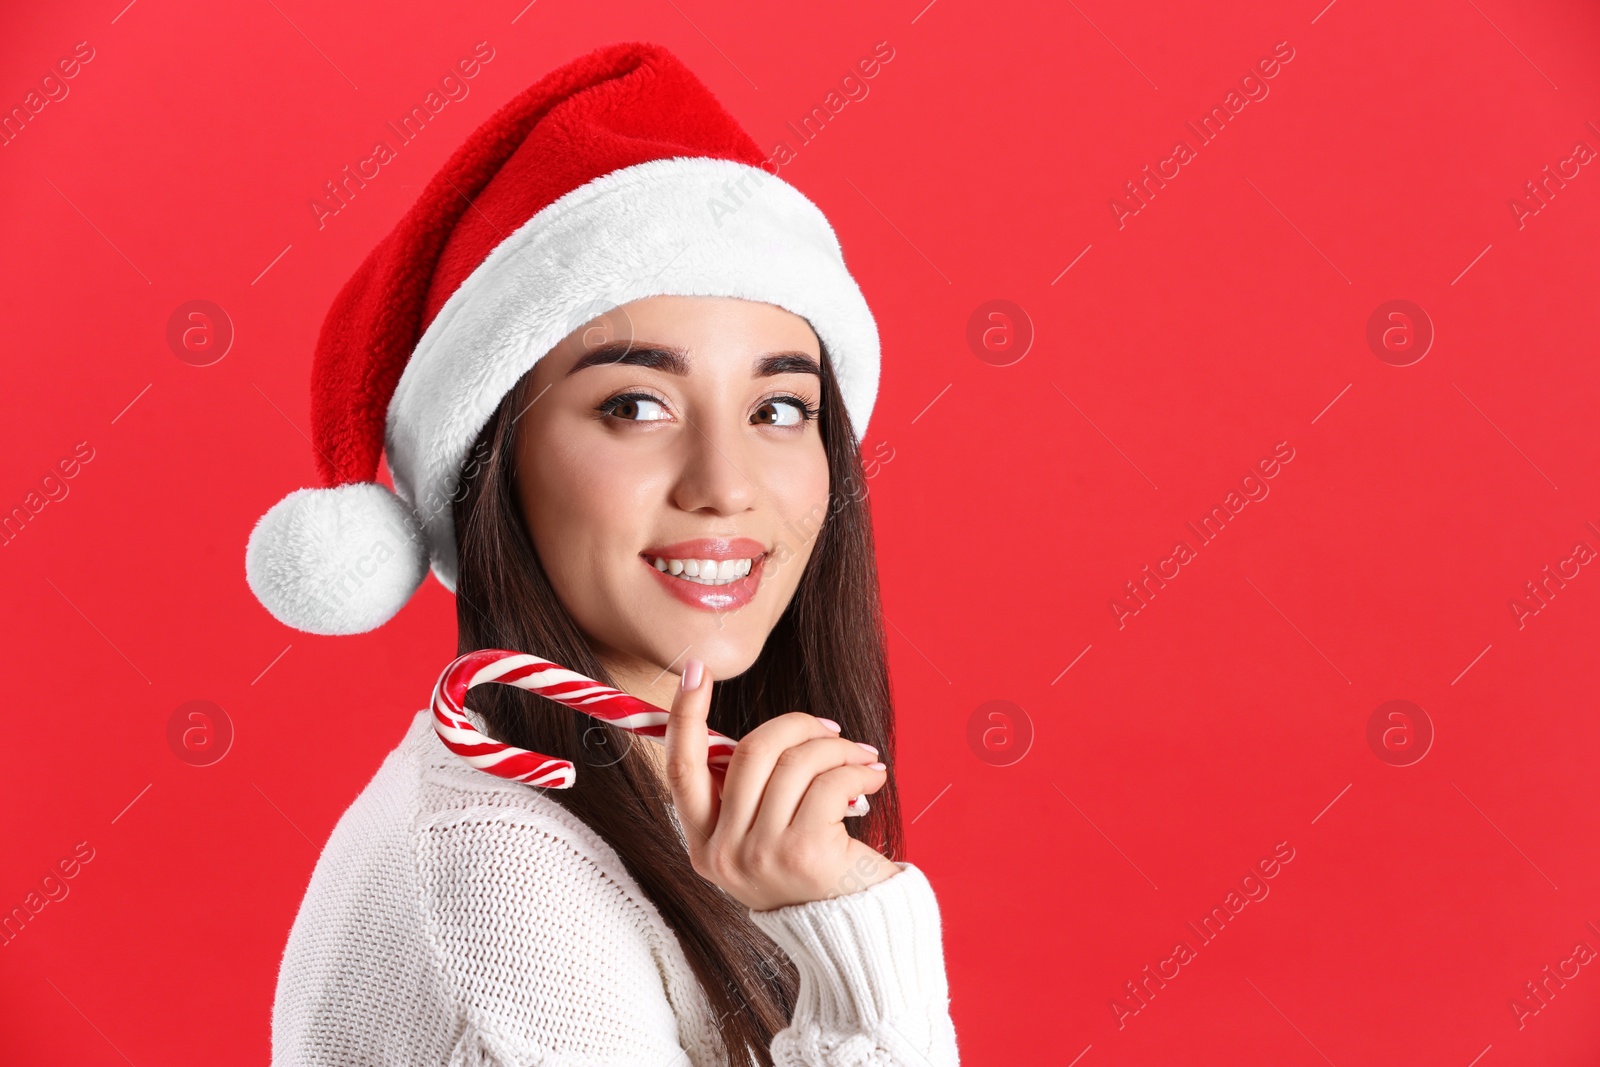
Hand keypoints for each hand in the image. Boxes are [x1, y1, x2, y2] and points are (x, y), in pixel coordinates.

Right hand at [664, 658, 895, 910]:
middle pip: (751, 752)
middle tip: (832, 731)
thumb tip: (769, 733)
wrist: (854, 931)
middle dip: (798, 727)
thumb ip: (748, 791)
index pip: (681, 768)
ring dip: (837, 749)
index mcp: (702, 843)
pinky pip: (828, 783)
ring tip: (861, 757)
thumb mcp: (761, 836)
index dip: (686, 715)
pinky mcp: (801, 854)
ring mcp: (758, 856)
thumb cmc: (810, 869)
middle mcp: (721, 853)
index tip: (698, 668)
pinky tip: (872, 778)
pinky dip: (857, 771)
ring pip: (794, 763)